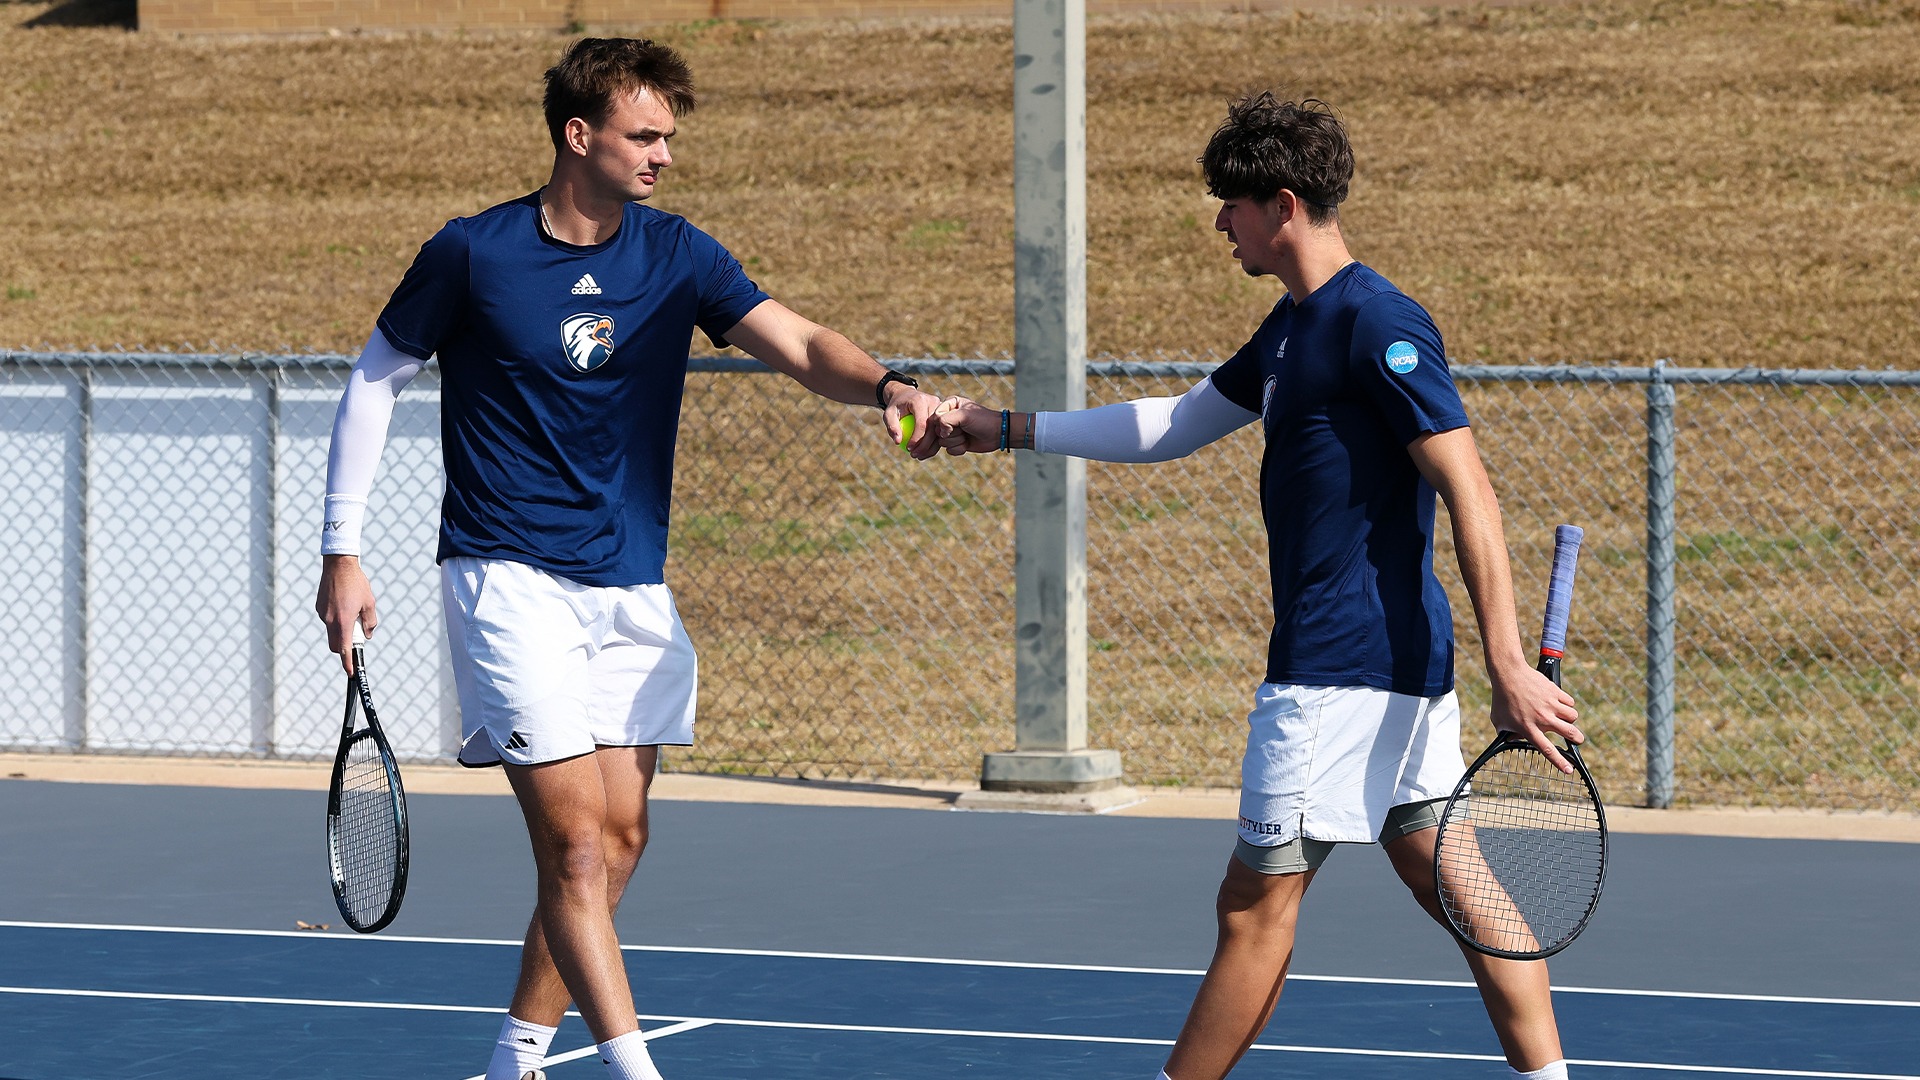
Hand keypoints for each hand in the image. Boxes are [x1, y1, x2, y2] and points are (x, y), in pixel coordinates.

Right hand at [315, 555, 376, 673]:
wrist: (339, 565)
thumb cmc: (357, 583)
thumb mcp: (370, 603)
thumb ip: (370, 622)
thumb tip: (367, 634)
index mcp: (343, 621)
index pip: (343, 649)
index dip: (347, 662)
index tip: (350, 672)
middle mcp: (330, 620)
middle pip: (335, 644)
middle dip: (344, 647)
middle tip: (357, 636)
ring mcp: (322, 614)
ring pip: (332, 631)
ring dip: (342, 629)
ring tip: (353, 611)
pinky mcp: (319, 607)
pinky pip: (328, 619)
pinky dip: (336, 619)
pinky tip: (344, 604)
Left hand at [882, 383, 943, 459]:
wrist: (907, 395)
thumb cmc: (896, 406)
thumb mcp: (889, 413)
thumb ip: (892, 426)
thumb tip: (898, 442)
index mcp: (920, 401)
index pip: (922, 422)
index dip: (916, 438)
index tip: (909, 449)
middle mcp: (934, 403)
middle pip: (932, 428)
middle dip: (924, 445)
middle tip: (914, 455)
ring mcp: (941, 409)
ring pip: (938, 432)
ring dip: (930, 448)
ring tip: (918, 457)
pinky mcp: (943, 415)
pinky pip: (939, 432)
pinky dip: (933, 444)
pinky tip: (924, 453)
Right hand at [929, 397, 1011, 455]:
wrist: (998, 434)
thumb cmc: (983, 420)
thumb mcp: (963, 415)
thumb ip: (946, 420)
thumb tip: (940, 434)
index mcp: (949, 405)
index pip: (934, 417)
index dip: (942, 424)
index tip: (956, 424)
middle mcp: (948, 417)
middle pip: (937, 431)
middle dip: (952, 434)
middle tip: (964, 429)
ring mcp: (952, 431)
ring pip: (942, 442)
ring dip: (957, 441)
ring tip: (967, 435)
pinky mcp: (956, 443)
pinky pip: (949, 450)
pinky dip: (959, 449)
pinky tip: (968, 443)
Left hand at [1489, 662, 1582, 772]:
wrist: (1509, 674)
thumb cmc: (1502, 698)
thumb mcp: (1499, 721)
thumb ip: (1506, 734)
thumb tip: (1512, 741)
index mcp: (1529, 728)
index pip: (1547, 749)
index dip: (1559, 762)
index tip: (1569, 770)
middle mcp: (1542, 718)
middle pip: (1570, 733)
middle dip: (1577, 739)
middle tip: (1577, 739)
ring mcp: (1550, 704)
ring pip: (1572, 716)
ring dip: (1570, 719)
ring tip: (1562, 717)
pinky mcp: (1555, 692)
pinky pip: (1570, 702)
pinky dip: (1567, 703)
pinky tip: (1559, 702)